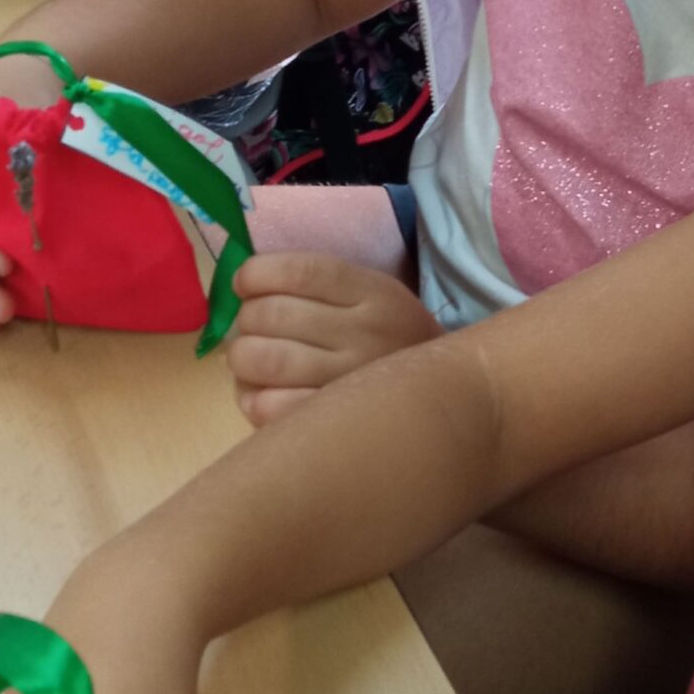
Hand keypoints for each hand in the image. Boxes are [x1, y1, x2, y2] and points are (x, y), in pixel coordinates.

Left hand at [226, 251, 437, 425]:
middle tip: (253, 330)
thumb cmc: (391, 340)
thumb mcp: (373, 295)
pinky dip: (253, 399)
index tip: (244, 283)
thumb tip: (245, 284)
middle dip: (247, 319)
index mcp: (373, 293)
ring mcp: (351, 380)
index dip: (257, 273)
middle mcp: (366, 333)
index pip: (300, 271)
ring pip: (265, 359)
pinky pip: (271, 407)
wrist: (451, 396)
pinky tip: (261, 395)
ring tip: (252, 362)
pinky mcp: (336, 422)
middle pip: (272, 314)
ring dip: (242, 359)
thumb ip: (320, 284)